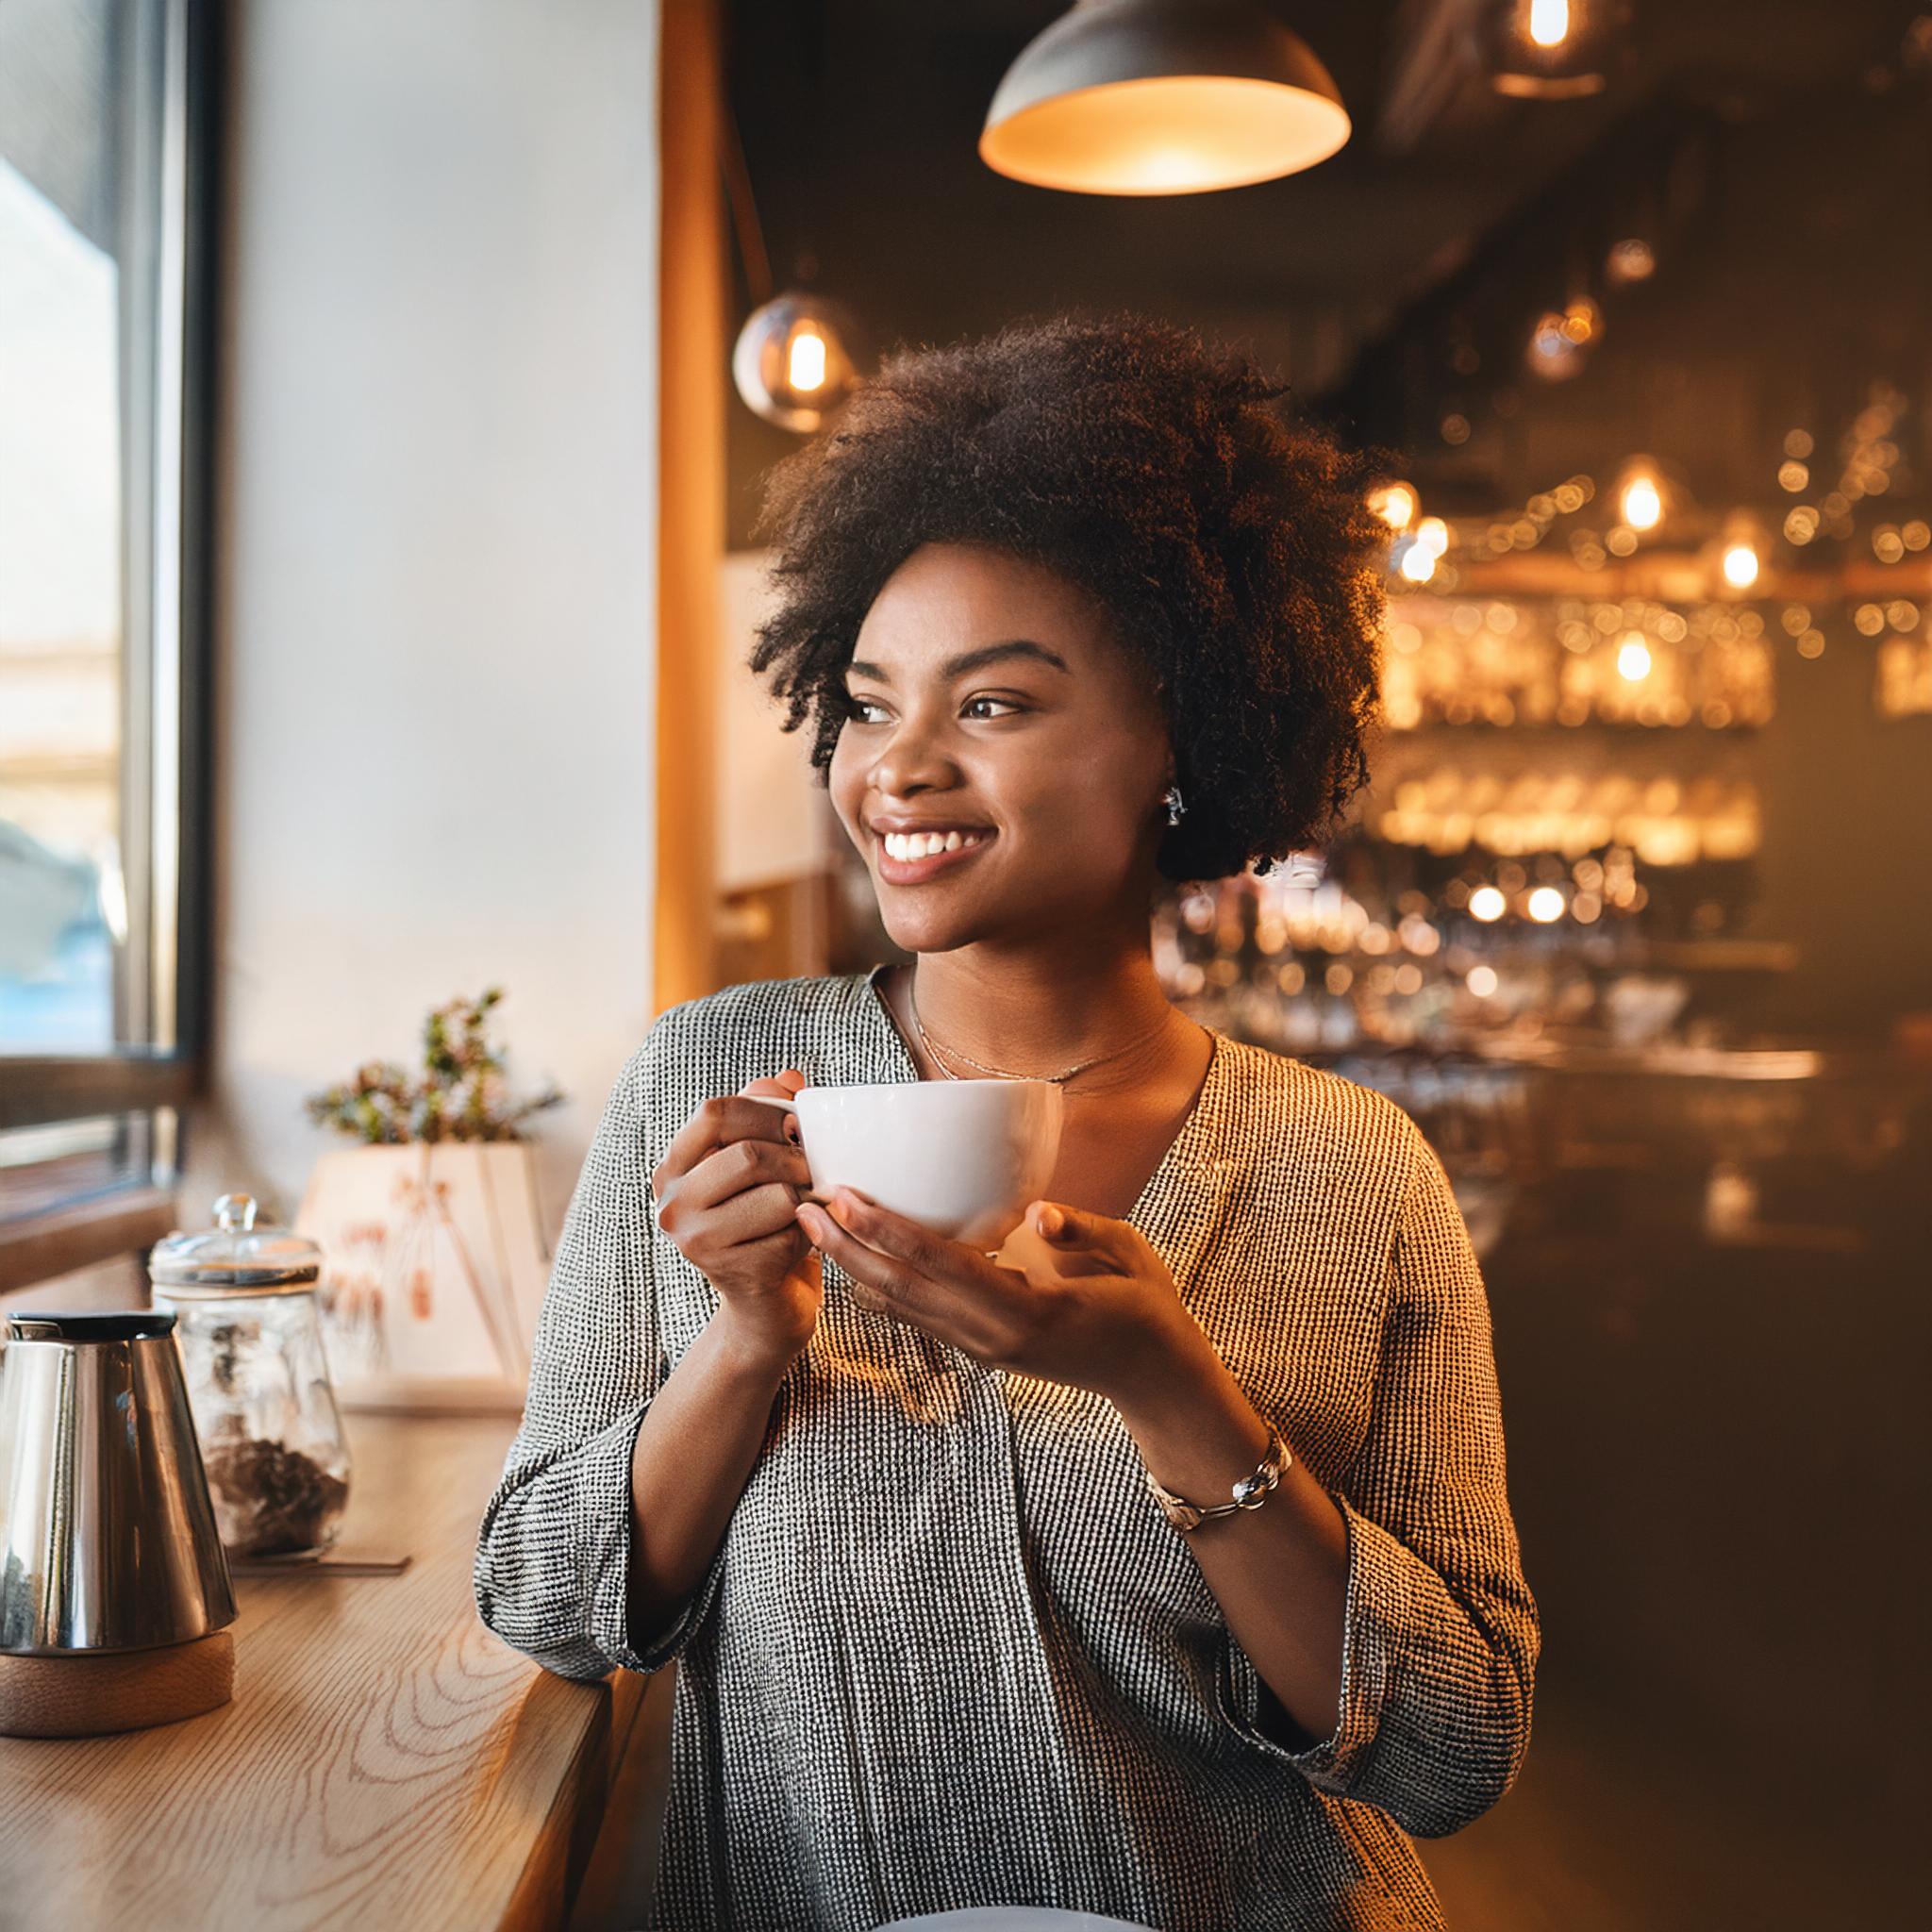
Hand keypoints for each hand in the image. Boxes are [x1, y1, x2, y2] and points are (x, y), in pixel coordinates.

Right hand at [651, 1072, 820, 1363]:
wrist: (767, 1306)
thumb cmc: (766, 1224)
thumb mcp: (764, 1166)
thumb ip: (770, 1116)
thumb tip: (789, 1078)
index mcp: (673, 1167)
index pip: (715, 1113)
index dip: (766, 1110)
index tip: (798, 1126)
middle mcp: (672, 1204)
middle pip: (749, 1155)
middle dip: (798, 1158)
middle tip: (816, 1169)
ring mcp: (697, 1242)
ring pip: (777, 1195)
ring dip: (809, 1197)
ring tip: (812, 1204)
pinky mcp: (732, 1273)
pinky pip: (793, 1234)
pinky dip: (814, 1233)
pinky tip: (808, 1240)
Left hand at [793, 1187, 1198, 1403]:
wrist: (1155, 1378)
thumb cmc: (1146, 1305)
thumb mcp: (1130, 1255)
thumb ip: (1082, 1232)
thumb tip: (1037, 1213)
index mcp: (1030, 1311)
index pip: (944, 1266)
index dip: (890, 1231)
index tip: (846, 1198)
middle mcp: (996, 1336)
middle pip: (905, 1291)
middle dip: (850, 1249)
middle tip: (805, 1206)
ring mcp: (985, 1348)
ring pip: (904, 1309)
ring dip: (856, 1269)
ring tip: (815, 1229)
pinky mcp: (982, 1349)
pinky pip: (921, 1317)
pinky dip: (883, 1287)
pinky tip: (856, 1261)